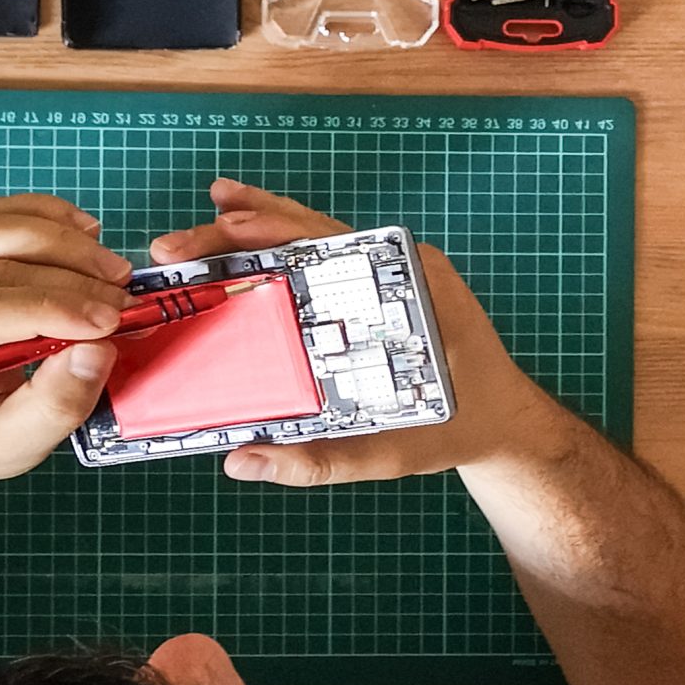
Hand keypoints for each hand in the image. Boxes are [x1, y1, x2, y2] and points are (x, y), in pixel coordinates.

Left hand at [0, 193, 134, 507]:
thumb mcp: (9, 446)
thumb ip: (53, 405)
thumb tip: (97, 350)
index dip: (47, 306)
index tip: (108, 318)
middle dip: (65, 273)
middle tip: (123, 295)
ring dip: (58, 239)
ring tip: (111, 268)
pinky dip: (40, 219)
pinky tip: (83, 236)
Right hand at [149, 179, 554, 485]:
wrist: (507, 425)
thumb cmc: (459, 431)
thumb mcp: (388, 452)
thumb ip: (318, 460)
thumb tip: (242, 461)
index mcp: (410, 286)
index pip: (328, 246)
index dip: (272, 231)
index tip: (224, 228)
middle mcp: (398, 267)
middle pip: (308, 234)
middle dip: (241, 229)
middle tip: (177, 242)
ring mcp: (387, 273)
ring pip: (310, 239)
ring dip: (252, 228)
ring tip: (197, 223)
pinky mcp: (376, 289)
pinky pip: (321, 261)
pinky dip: (277, 246)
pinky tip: (237, 238)